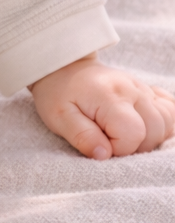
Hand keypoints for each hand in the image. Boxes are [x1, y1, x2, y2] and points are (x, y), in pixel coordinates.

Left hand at [30, 55, 174, 159]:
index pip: (133, 134)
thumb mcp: (59, 117)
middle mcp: (134, 90)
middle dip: (135, 146)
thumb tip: (104, 155)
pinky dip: (162, 123)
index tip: (99, 143)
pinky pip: (170, 110)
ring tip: (123, 135)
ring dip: (150, 137)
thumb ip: (82, 136)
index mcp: (111, 97)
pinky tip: (142, 125)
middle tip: (109, 141)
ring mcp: (144, 89)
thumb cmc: (59, 94)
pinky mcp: (148, 91)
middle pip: (155, 130)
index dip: (118, 148)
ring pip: (167, 123)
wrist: (64, 67)